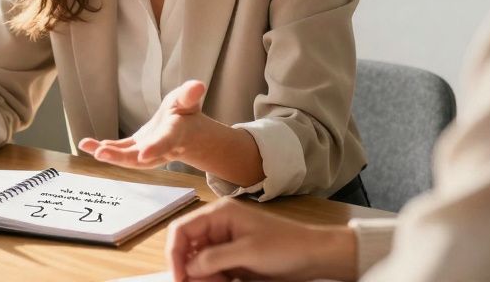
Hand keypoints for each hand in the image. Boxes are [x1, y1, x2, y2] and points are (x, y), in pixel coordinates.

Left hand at [78, 80, 207, 168]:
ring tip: (87, 146)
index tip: (143, 154)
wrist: (186, 132)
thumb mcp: (189, 100)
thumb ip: (190, 94)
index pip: (166, 143)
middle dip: (120, 156)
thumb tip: (198, 85)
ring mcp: (144, 151)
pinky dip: (103, 147)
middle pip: (139, 156)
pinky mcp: (134, 148)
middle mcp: (158, 149)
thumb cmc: (187, 113)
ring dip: (107, 153)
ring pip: (125, 156)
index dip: (156, 148)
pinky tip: (86, 144)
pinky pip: (118, 150)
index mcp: (174, 135)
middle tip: (101, 153)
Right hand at [165, 199, 357, 281]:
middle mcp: (218, 225)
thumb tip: (188, 267)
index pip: (182, 230)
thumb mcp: (248, 252)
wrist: (314, 256)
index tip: (178, 278)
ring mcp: (226, 242)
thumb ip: (214, 258)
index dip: (174, 253)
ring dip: (203, 277)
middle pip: (188, 247)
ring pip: (199, 261)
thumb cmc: (285, 246)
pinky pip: (213, 269)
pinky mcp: (234, 257)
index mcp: (219, 213)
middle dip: (190, 269)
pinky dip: (214, 279)